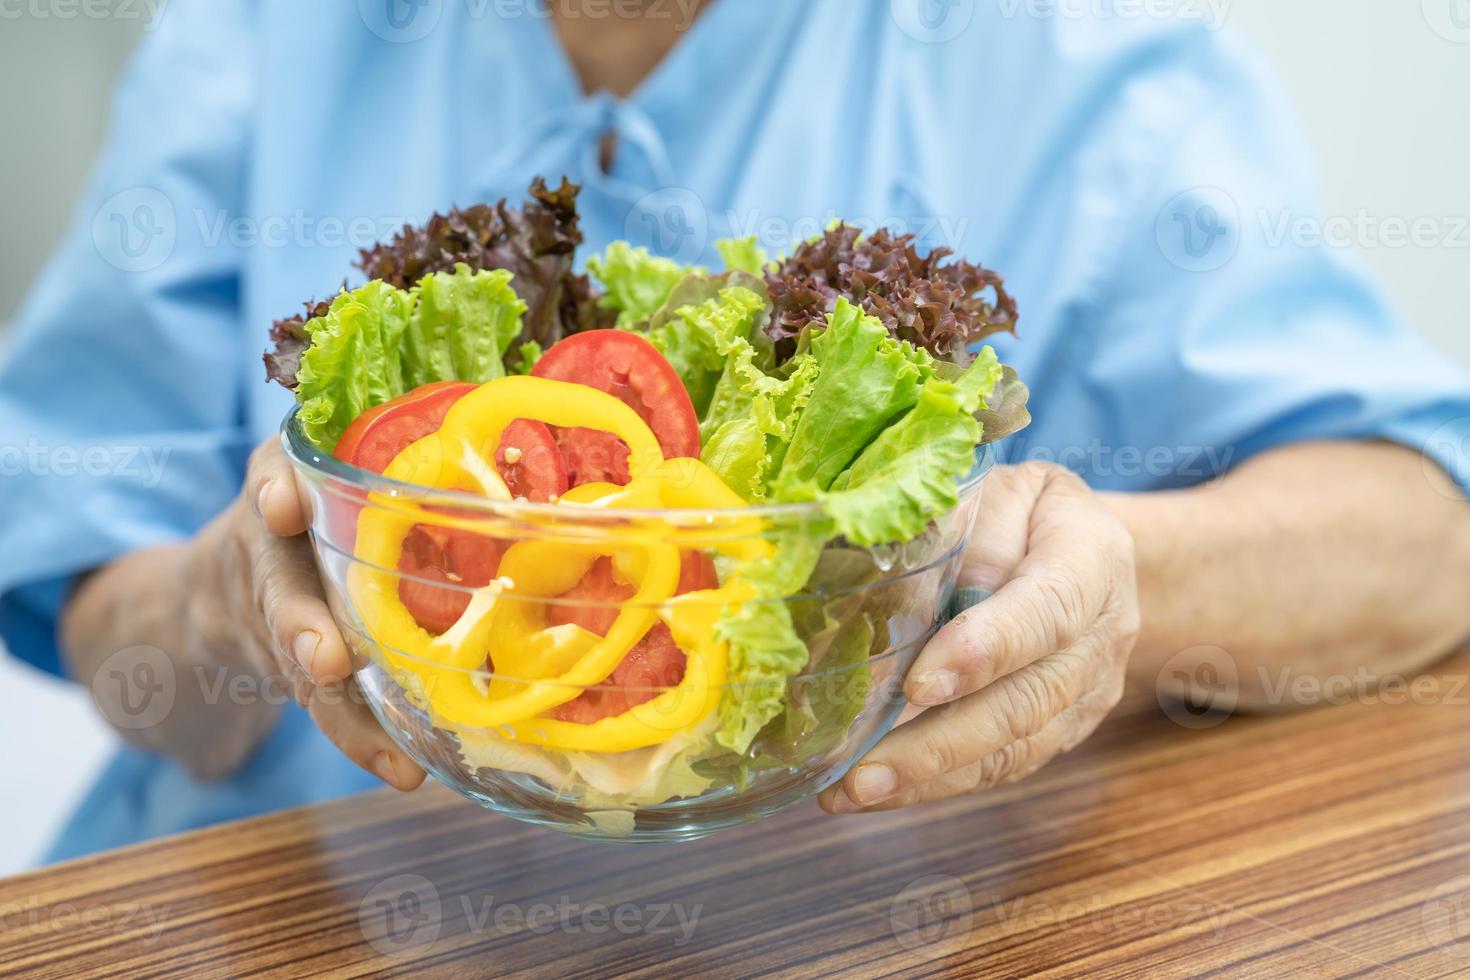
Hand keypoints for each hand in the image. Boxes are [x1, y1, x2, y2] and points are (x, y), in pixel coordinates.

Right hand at [64, 436, 425, 789]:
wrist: (217, 585)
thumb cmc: (309, 503)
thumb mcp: (320, 457)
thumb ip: (382, 438)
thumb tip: (511, 408)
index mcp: (281, 492)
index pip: (269, 484)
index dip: (273, 494)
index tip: (279, 504)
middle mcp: (268, 562)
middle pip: (280, 598)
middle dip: (301, 630)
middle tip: (327, 660)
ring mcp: (278, 627)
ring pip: (306, 676)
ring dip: (345, 715)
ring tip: (389, 754)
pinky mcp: (298, 676)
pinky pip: (331, 714)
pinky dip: (366, 745)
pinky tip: (405, 774)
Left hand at [819, 463, 1137, 812]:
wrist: (1093, 550)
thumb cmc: (1028, 512)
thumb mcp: (1004, 491)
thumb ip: (970, 530)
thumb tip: (912, 593)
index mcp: (1093, 558)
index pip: (1046, 612)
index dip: (984, 651)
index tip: (919, 685)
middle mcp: (1103, 635)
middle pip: (1025, 701)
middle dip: (938, 743)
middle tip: (861, 770)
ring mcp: (1088, 692)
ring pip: (1012, 748)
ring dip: (927, 777)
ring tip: (850, 792)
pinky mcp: (1064, 729)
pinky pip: (1003, 766)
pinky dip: (938, 783)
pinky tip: (876, 791)